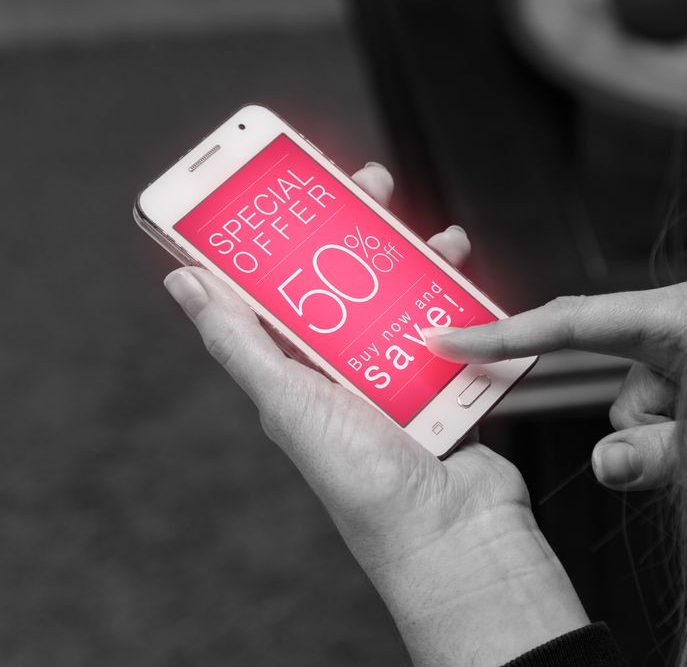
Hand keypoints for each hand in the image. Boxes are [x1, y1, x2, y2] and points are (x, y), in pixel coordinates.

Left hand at [163, 162, 586, 666]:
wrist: (452, 533)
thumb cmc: (366, 485)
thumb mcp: (290, 402)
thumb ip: (239, 342)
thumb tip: (185, 284)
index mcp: (299, 372)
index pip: (282, 287)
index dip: (285, 234)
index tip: (291, 187)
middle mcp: (348, 371)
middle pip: (351, 280)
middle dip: (361, 228)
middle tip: (372, 187)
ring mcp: (403, 376)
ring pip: (407, 296)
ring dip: (421, 260)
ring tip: (435, 238)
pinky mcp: (450, 383)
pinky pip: (457, 328)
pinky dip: (465, 302)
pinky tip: (467, 285)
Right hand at [425, 276, 686, 490]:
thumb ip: (665, 454)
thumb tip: (602, 464)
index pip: (572, 321)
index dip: (504, 334)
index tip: (446, 340)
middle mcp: (683, 312)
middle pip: (613, 382)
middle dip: (647, 426)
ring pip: (639, 399)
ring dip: (671, 431)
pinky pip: (663, 397)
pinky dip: (684, 423)